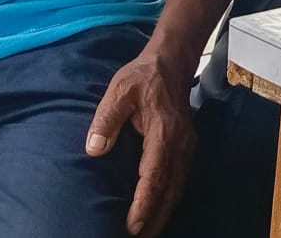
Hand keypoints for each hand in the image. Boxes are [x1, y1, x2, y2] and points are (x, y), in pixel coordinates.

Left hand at [86, 50, 194, 236]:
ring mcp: (187, 146)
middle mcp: (180, 144)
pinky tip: (159, 207)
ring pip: (177, 188)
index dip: (143, 205)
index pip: (154, 177)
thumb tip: (94, 150)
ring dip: (163, 211)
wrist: (172, 61)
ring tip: (147, 231)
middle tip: (138, 237)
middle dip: (155, 218)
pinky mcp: (187, 146)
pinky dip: (169, 197)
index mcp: (163, 133)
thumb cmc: (142, 76)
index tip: (132, 226)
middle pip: (170, 190)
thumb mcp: (118, 90)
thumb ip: (105, 119)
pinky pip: (180, 179)